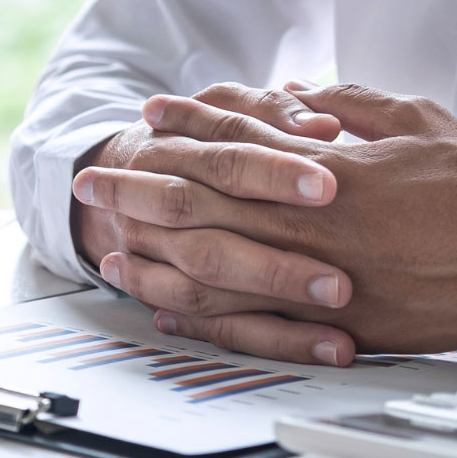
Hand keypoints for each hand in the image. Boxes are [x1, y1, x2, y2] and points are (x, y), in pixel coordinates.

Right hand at [72, 84, 355, 362]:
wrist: (118, 177)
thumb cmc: (196, 138)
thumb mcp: (223, 106)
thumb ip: (271, 111)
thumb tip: (322, 125)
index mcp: (172, 149)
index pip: (225, 158)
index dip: (273, 171)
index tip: (331, 186)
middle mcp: (154, 210)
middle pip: (211, 238)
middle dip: (272, 265)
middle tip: (338, 284)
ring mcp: (156, 259)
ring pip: (204, 291)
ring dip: (272, 314)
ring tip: (338, 332)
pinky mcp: (169, 297)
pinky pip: (216, 329)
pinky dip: (268, 341)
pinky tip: (323, 350)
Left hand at [98, 83, 456, 359]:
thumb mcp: (419, 122)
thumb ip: (352, 102)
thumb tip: (297, 92)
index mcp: (325, 169)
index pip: (235, 139)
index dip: (187, 123)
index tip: (150, 112)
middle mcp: (305, 221)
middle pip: (200, 200)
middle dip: (138, 185)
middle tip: (91, 177)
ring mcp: (309, 275)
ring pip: (207, 263)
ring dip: (150, 250)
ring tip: (105, 239)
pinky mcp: (322, 323)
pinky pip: (243, 322)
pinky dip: (195, 314)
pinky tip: (160, 305)